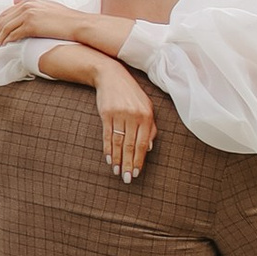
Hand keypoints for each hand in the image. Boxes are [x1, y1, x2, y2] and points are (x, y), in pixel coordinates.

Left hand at [0, 0, 96, 46]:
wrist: (79, 24)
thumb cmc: (67, 19)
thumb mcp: (47, 7)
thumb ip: (30, 4)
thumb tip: (14, 1)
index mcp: (30, 1)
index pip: (6, 11)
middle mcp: (27, 5)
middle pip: (3, 19)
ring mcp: (28, 14)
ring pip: (5, 27)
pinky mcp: (31, 25)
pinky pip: (13, 34)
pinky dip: (6, 41)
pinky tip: (3, 47)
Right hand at [89, 52, 157, 182]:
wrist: (111, 76)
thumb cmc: (131, 94)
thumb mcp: (146, 106)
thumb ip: (150, 127)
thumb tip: (149, 148)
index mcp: (146, 115)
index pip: (143, 143)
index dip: (139, 159)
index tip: (137, 173)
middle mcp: (133, 115)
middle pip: (130, 145)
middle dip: (128, 164)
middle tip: (127, 179)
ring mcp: (119, 114)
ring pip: (118, 142)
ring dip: (117, 160)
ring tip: (117, 172)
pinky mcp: (106, 114)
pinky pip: (107, 135)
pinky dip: (107, 149)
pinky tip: (109, 159)